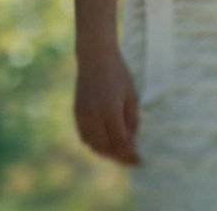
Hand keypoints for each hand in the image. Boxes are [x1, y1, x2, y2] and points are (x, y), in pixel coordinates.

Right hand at [74, 44, 141, 165]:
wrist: (95, 56)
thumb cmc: (118, 74)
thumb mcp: (131, 96)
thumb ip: (132, 121)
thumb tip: (132, 144)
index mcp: (110, 111)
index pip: (121, 143)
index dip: (131, 155)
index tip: (140, 160)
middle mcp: (94, 116)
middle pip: (106, 148)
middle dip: (119, 156)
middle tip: (130, 158)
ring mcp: (83, 115)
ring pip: (93, 145)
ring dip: (106, 152)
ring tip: (119, 151)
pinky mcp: (76, 113)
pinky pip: (85, 137)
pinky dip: (95, 144)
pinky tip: (105, 142)